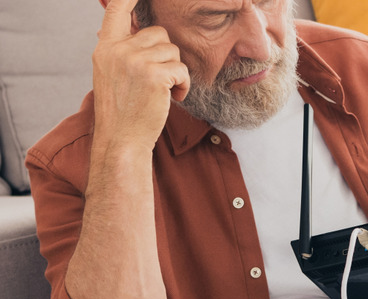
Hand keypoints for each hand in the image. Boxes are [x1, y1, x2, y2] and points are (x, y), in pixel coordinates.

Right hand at [92, 0, 189, 149]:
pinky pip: (181, 69)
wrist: (122, 140)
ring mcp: (135, 61)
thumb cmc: (123, 111)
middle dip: (167, 54)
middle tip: (161, 78)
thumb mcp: (112, 74)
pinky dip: (184, 85)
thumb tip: (142, 30)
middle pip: (159, 33)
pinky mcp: (154, 75)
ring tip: (165, 91)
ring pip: (173, 51)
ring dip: (176, 72)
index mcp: (105, 48)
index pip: (116, 11)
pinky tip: (173, 98)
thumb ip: (123, 51)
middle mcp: (118, 50)